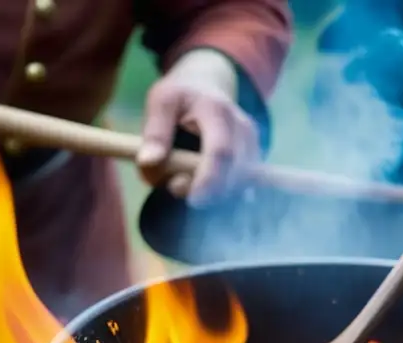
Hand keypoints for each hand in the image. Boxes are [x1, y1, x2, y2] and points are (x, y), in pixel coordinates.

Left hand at [136, 49, 258, 205]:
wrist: (207, 83)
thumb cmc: (180, 96)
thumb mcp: (160, 103)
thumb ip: (154, 132)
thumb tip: (148, 162)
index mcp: (217, 111)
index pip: (221, 152)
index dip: (209, 180)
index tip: (193, 200)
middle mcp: (242, 128)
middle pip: (234, 175)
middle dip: (206, 192)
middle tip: (173, 186)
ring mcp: (252, 144)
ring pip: (238, 184)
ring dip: (209, 192)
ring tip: (182, 177)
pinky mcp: (254, 157)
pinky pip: (240, 185)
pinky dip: (218, 191)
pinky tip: (201, 182)